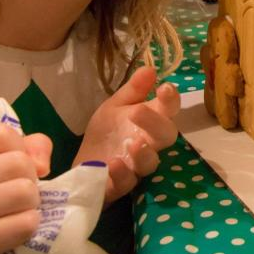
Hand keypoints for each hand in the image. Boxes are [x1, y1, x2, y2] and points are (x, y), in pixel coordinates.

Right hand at [0, 123, 51, 253]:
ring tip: (14, 216)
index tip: (8, 174)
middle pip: (18, 163)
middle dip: (30, 182)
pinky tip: (11, 235)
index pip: (2, 134)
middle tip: (15, 201)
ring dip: (31, 206)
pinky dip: (29, 228)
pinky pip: (24, 224)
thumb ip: (29, 149)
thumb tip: (42, 163)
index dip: (20, 151)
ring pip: (24, 192)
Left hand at [75, 65, 180, 202]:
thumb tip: (149, 68)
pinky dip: (121, 174)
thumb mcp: (115, 107)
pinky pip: (126, 183)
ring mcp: (136, 167)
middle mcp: (150, 145)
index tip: (165, 88)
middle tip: (138, 111)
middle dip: (155, 123)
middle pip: (166, 136)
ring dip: (143, 153)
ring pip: (150, 163)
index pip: (169, 110)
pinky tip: (112, 164)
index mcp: (151, 122)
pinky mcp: (119, 186)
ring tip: (132, 143)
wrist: (82, 164)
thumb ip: (132, 90)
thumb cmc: (105, 134)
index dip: (171, 100)